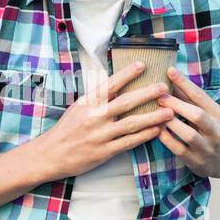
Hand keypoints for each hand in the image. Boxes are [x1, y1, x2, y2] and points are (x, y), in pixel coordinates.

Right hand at [36, 60, 175, 180]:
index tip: (142, 64)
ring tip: (169, 111)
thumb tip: (116, 84)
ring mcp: (100, 135)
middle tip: (163, 87)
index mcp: (87, 103)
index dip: (127, 74)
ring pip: (131, 123)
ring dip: (153, 117)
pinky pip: (128, 142)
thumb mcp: (78, 108)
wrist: (50, 155)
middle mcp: (94, 117)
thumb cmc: (66, 130)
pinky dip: (144, 136)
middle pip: (125, 102)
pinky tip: (157, 131)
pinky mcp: (104, 152)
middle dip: (147, 94)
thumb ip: (96, 99)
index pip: (110, 84)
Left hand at [155, 65, 219, 178]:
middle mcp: (216, 132)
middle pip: (197, 115)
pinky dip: (167, 139)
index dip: (185, 83)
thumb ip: (189, 98)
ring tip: (156, 113)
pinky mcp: (197, 162)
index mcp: (219, 115)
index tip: (169, 71)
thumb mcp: (208, 113)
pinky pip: (180, 150)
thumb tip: (169, 76)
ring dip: (171, 123)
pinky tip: (157, 130)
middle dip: (177, 104)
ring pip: (189, 135)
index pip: (201, 96)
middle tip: (159, 96)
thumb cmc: (211, 130)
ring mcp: (207, 148)